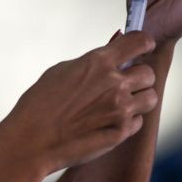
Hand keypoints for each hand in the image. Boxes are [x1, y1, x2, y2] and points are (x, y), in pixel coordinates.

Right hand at [0, 32, 159, 175]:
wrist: (31, 140)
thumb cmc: (39, 104)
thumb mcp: (62, 71)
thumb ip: (93, 60)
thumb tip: (115, 46)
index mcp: (99, 62)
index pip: (140, 41)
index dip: (143, 43)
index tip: (140, 49)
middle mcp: (114, 83)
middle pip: (148, 72)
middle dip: (138, 76)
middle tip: (123, 82)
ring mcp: (120, 109)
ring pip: (150, 97)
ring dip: (139, 98)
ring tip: (119, 103)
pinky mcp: (121, 132)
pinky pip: (138, 121)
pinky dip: (128, 120)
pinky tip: (108, 121)